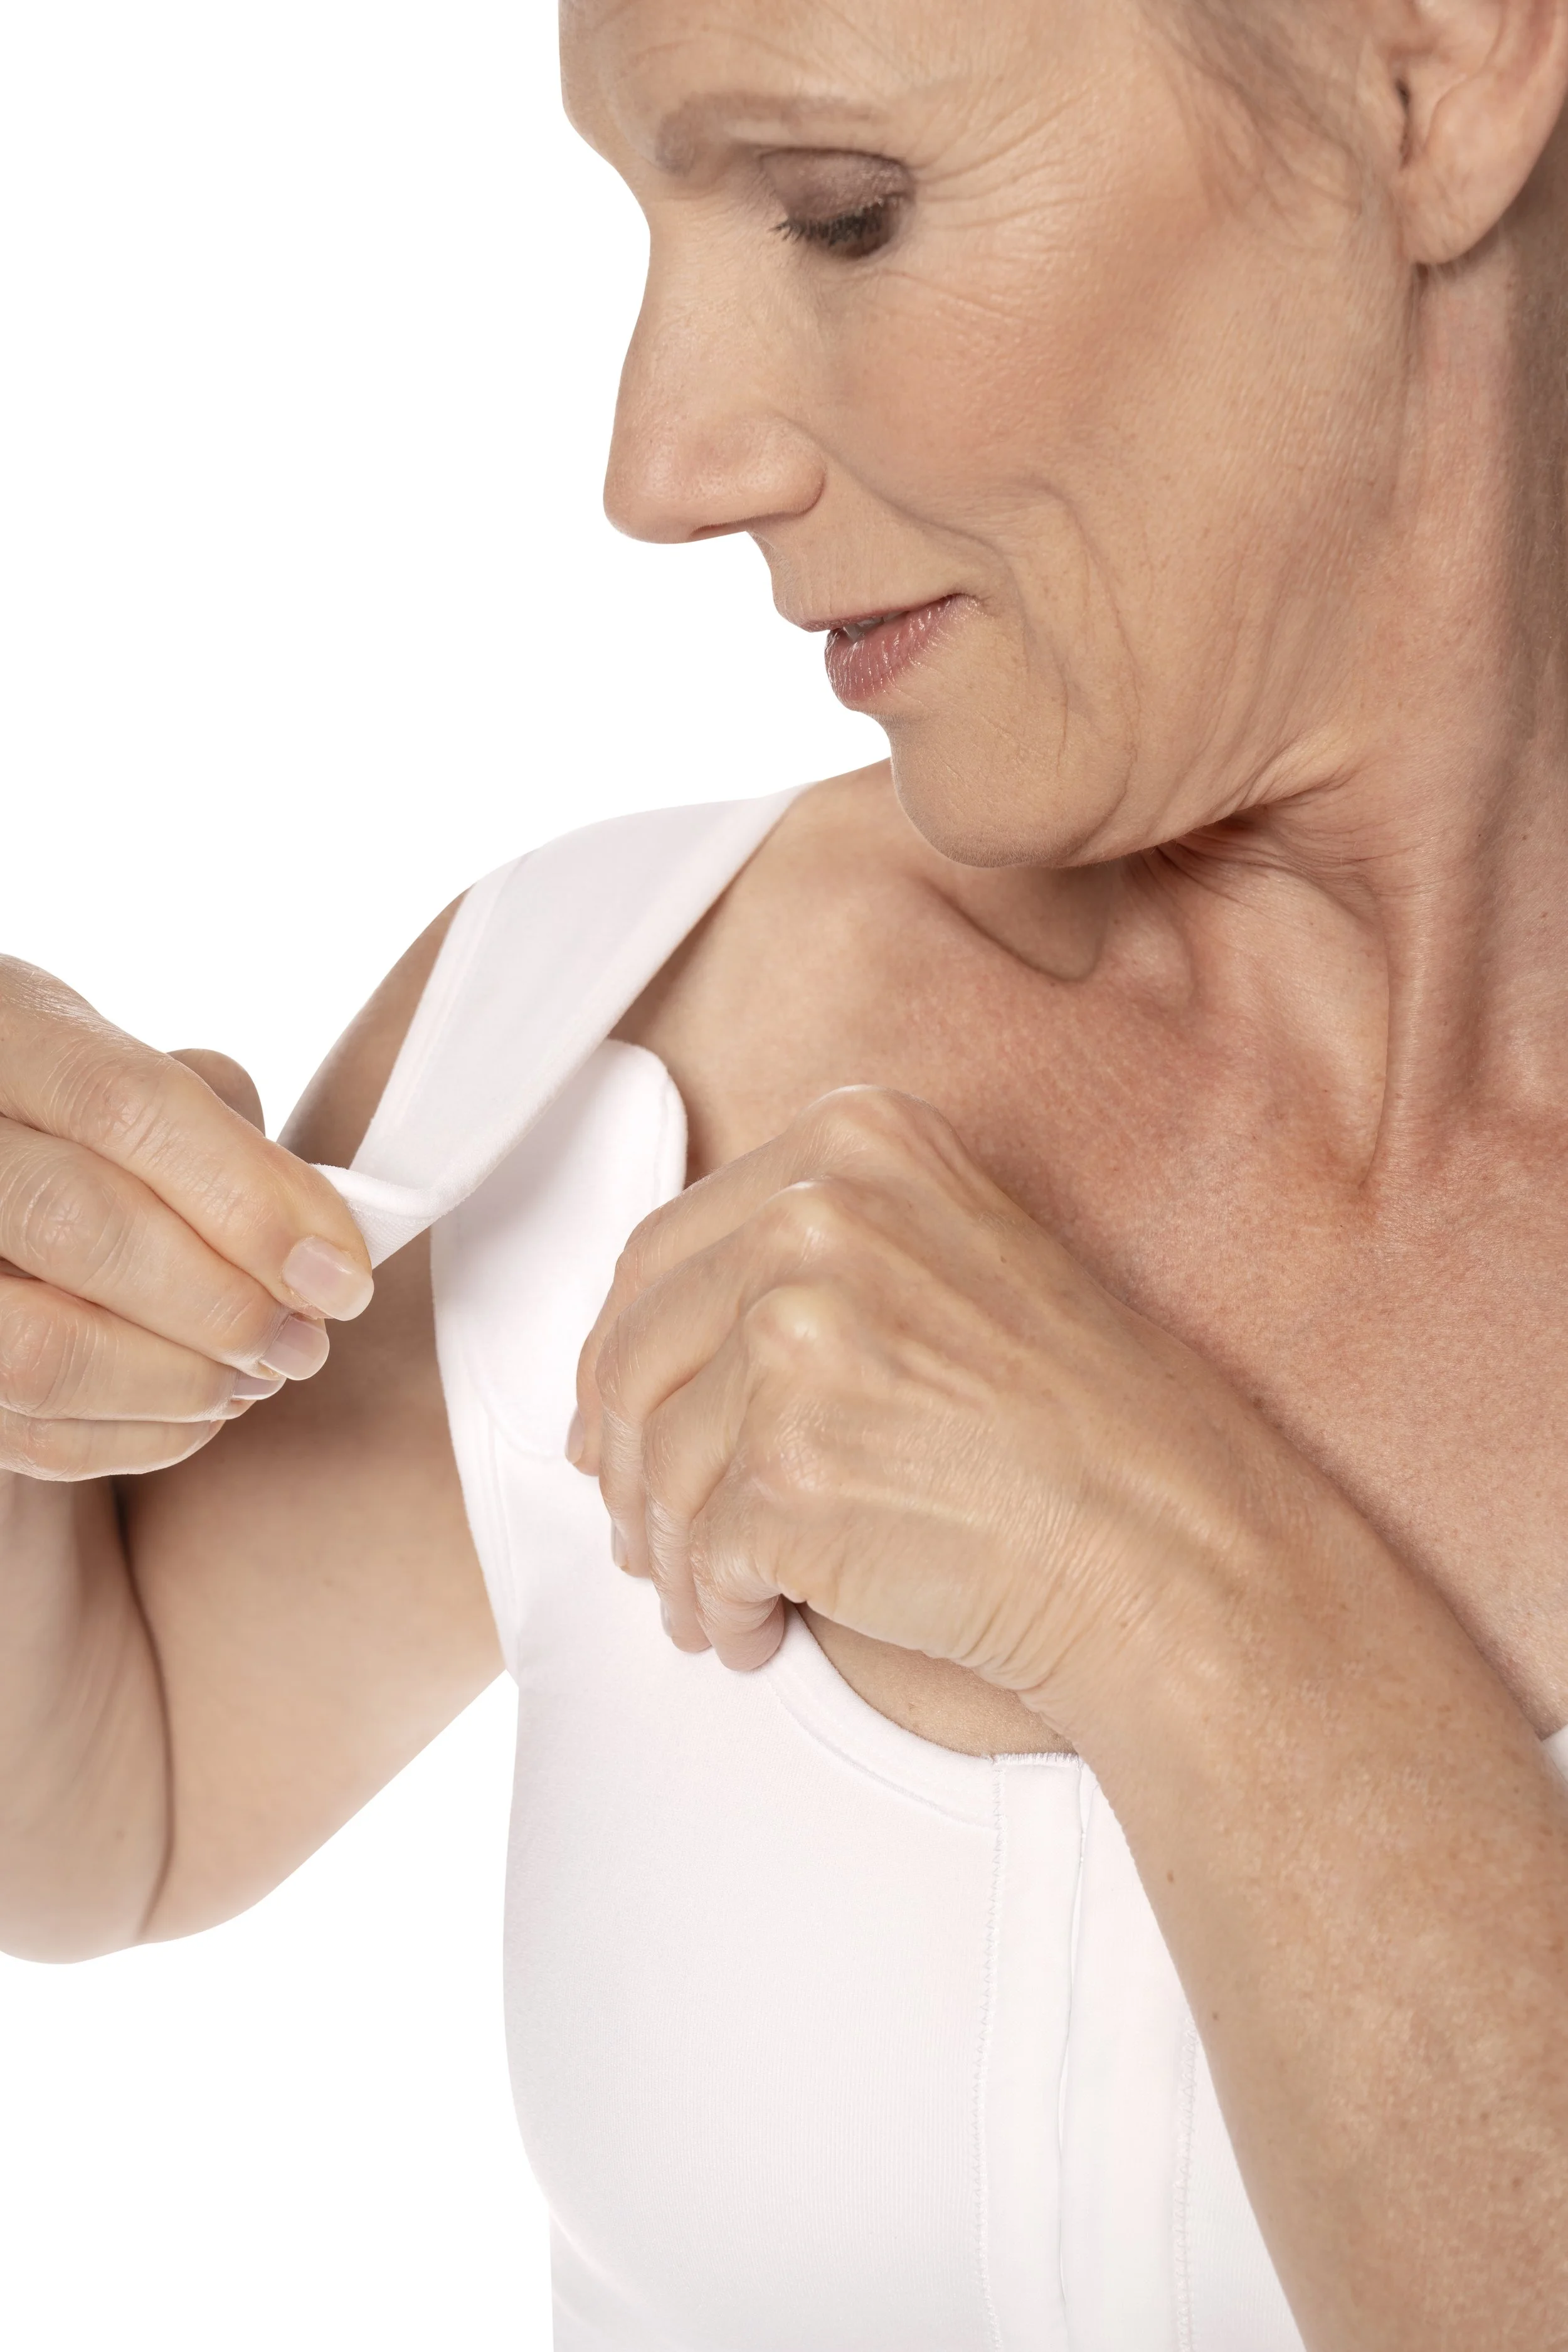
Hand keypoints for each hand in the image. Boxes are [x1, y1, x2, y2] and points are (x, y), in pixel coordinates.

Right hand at [0, 958, 373, 1479]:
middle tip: (306, 1342)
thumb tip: (313, 1238)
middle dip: (223, 1303)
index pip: (129, 1107)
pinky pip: (22, 1431)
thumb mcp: (123, 1064)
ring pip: (39, 1350)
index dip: (252, 1200)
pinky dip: (132, 1439)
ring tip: (256, 1379)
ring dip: (179, 1383)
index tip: (343, 1275)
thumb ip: (211, 1122)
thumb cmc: (62, 1112)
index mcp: (3, 1027)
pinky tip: (197, 1413)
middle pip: (81, 1225)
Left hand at [573, 1086, 1302, 1730]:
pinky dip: (714, 1610)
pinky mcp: (788, 1472)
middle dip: (624, 1464)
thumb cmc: (1093, 1431)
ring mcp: (797, 1342)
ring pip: (657, 1468)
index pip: (661, 1253)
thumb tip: (645, 1348)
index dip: (622, 1355)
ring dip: (672, 1556)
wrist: (1180, 1551)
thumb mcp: (954, 1261)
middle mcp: (816, 1218)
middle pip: (635, 1357)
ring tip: (716, 1603)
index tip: (614, 1420)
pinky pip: (698, 1558)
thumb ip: (814, 1260)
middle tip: (645, 1536)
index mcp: (856, 1142)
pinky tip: (756, 1633)